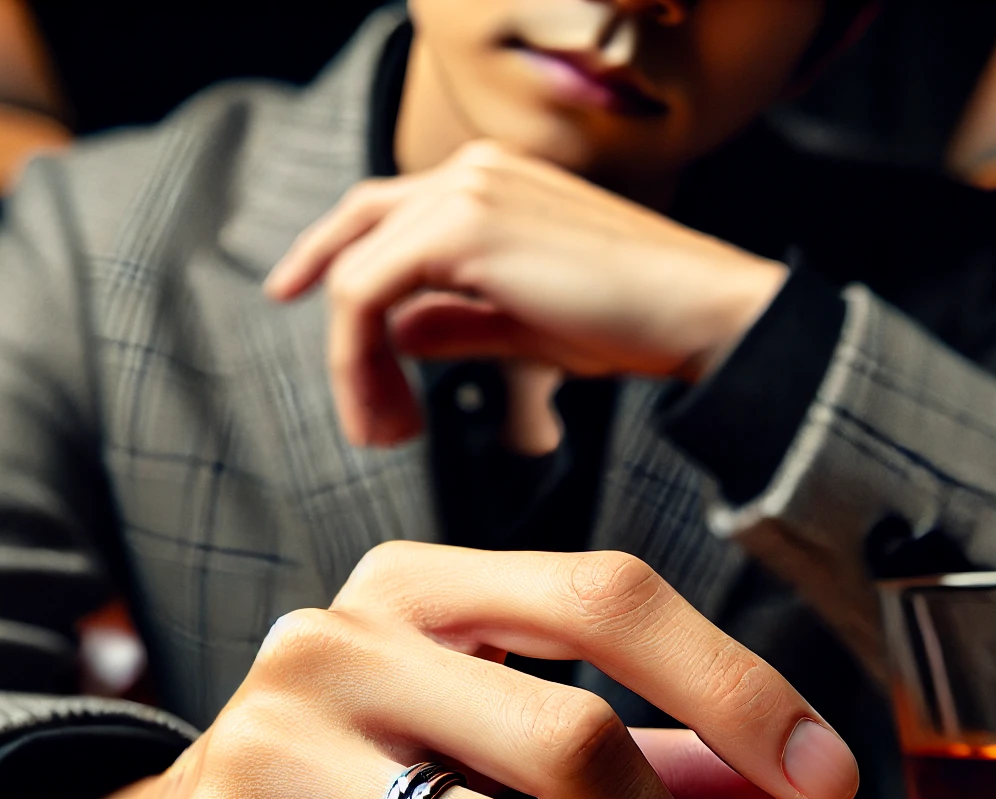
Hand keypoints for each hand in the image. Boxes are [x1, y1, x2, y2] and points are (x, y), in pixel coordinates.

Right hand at [0, 543, 857, 798]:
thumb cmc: (347, 798)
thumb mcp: (476, 747)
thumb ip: (620, 754)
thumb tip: (766, 772)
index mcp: (412, 591)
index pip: (604, 595)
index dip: (736, 686)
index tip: (830, 779)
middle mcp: (331, 643)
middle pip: (572, 739)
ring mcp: (260, 749)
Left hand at [263, 140, 787, 448]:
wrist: (698, 313)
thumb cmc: (632, 321)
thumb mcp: (524, 322)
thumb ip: (454, 320)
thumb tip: (395, 336)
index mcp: (489, 180)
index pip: (382, 212)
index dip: (328, 254)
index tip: (297, 299)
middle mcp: (469, 171)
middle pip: (355, 229)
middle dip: (327, 310)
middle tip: (347, 400)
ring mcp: (461, 192)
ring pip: (354, 275)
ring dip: (353, 363)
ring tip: (387, 430)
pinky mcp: (457, 229)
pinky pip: (365, 294)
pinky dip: (361, 360)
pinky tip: (396, 412)